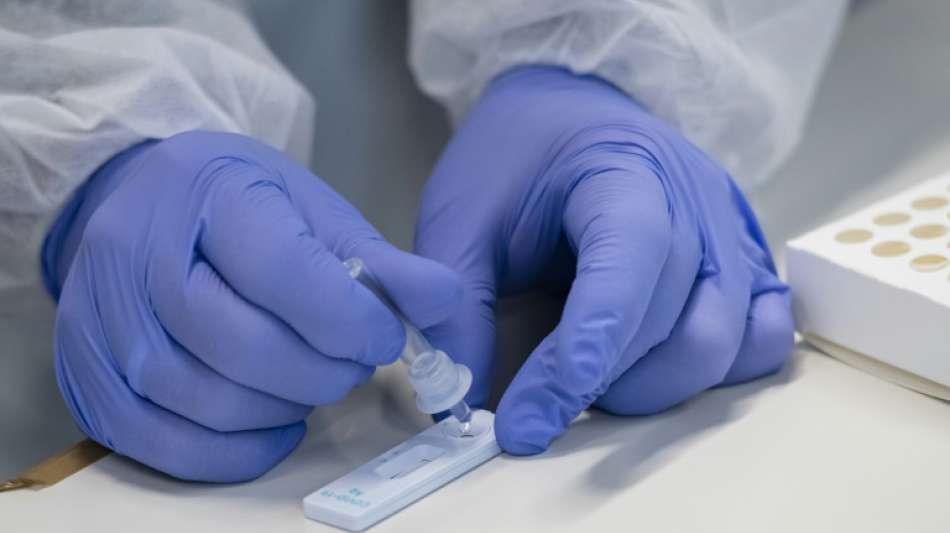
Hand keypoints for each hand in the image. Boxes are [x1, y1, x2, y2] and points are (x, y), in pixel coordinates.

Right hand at [43, 131, 459, 480]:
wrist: (146, 203)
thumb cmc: (240, 206)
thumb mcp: (313, 210)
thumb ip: (379, 261)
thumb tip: (443, 301)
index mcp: (205, 191)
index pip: (283, 272)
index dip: (348, 320)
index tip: (386, 338)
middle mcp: (134, 250)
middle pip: (240, 344)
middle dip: (322, 370)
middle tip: (353, 364)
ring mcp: (98, 318)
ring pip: (203, 399)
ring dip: (282, 407)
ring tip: (314, 383)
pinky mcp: (85, 376)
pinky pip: (161, 445)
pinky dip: (233, 453)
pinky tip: (275, 426)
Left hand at [414, 67, 792, 453]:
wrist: (570, 112)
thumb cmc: (516, 159)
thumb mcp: (460, 216)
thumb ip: (457, 306)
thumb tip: (460, 402)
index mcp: (623, 168)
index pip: (632, 255)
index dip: (592, 338)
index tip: (537, 408)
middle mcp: (696, 200)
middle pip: (682, 317)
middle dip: (606, 382)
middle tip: (536, 408)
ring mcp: (731, 234)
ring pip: (725, 341)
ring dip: (654, 387)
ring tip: (590, 385)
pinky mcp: (745, 265)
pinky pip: (761, 340)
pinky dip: (715, 374)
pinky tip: (653, 369)